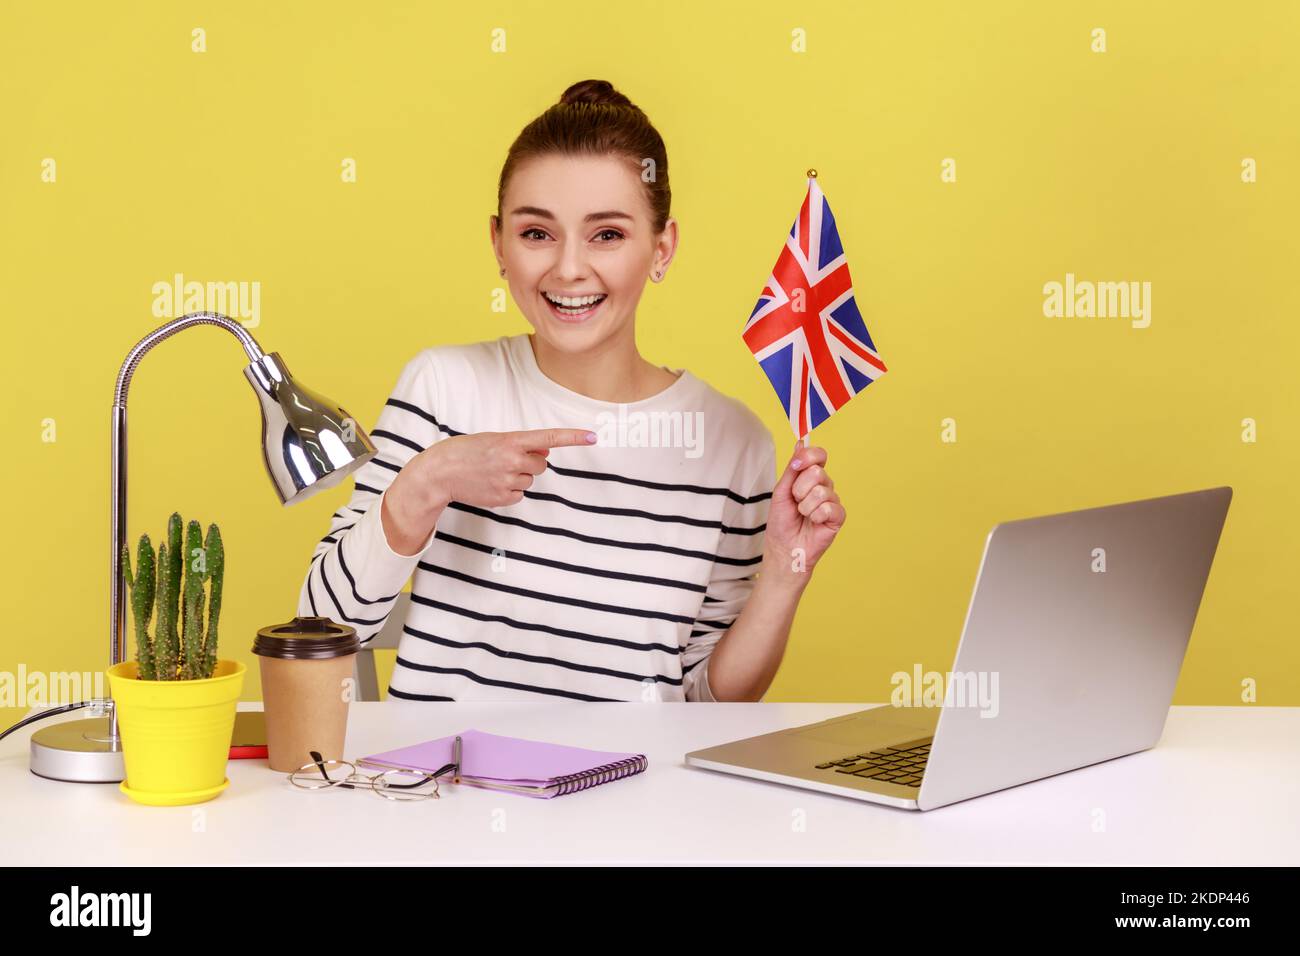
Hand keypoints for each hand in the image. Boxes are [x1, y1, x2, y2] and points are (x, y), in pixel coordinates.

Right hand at [382, 428, 596, 553]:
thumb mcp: (494, 440)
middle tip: (505, 460)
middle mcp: (512, 460)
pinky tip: (491, 485)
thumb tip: (545, 453)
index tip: (593, 436)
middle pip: (541, 464)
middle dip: (529, 462)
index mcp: (510, 440)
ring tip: (493, 472)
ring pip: (530, 480)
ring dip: (517, 476)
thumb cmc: (467, 451)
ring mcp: (507, 481)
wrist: (440, 472)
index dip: (573, 437)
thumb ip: (521, 445)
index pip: (549, 438)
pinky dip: (509, 491)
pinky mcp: (502, 498)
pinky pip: (519, 495)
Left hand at [762, 442, 845, 582]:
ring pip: (821, 491)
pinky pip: (829, 507)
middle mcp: (824, 486)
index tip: (796, 466)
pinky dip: (816, 515)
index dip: (808, 456)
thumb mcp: (781, 491)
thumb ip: (792, 469)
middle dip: (799, 489)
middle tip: (795, 502)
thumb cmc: (782, 522)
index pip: (819, 455)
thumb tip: (800, 444)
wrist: (784, 548)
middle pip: (818, 472)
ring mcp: (832, 501)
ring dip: (805, 506)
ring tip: (802, 515)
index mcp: (810, 478)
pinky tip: (813, 523)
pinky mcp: (838, 517)